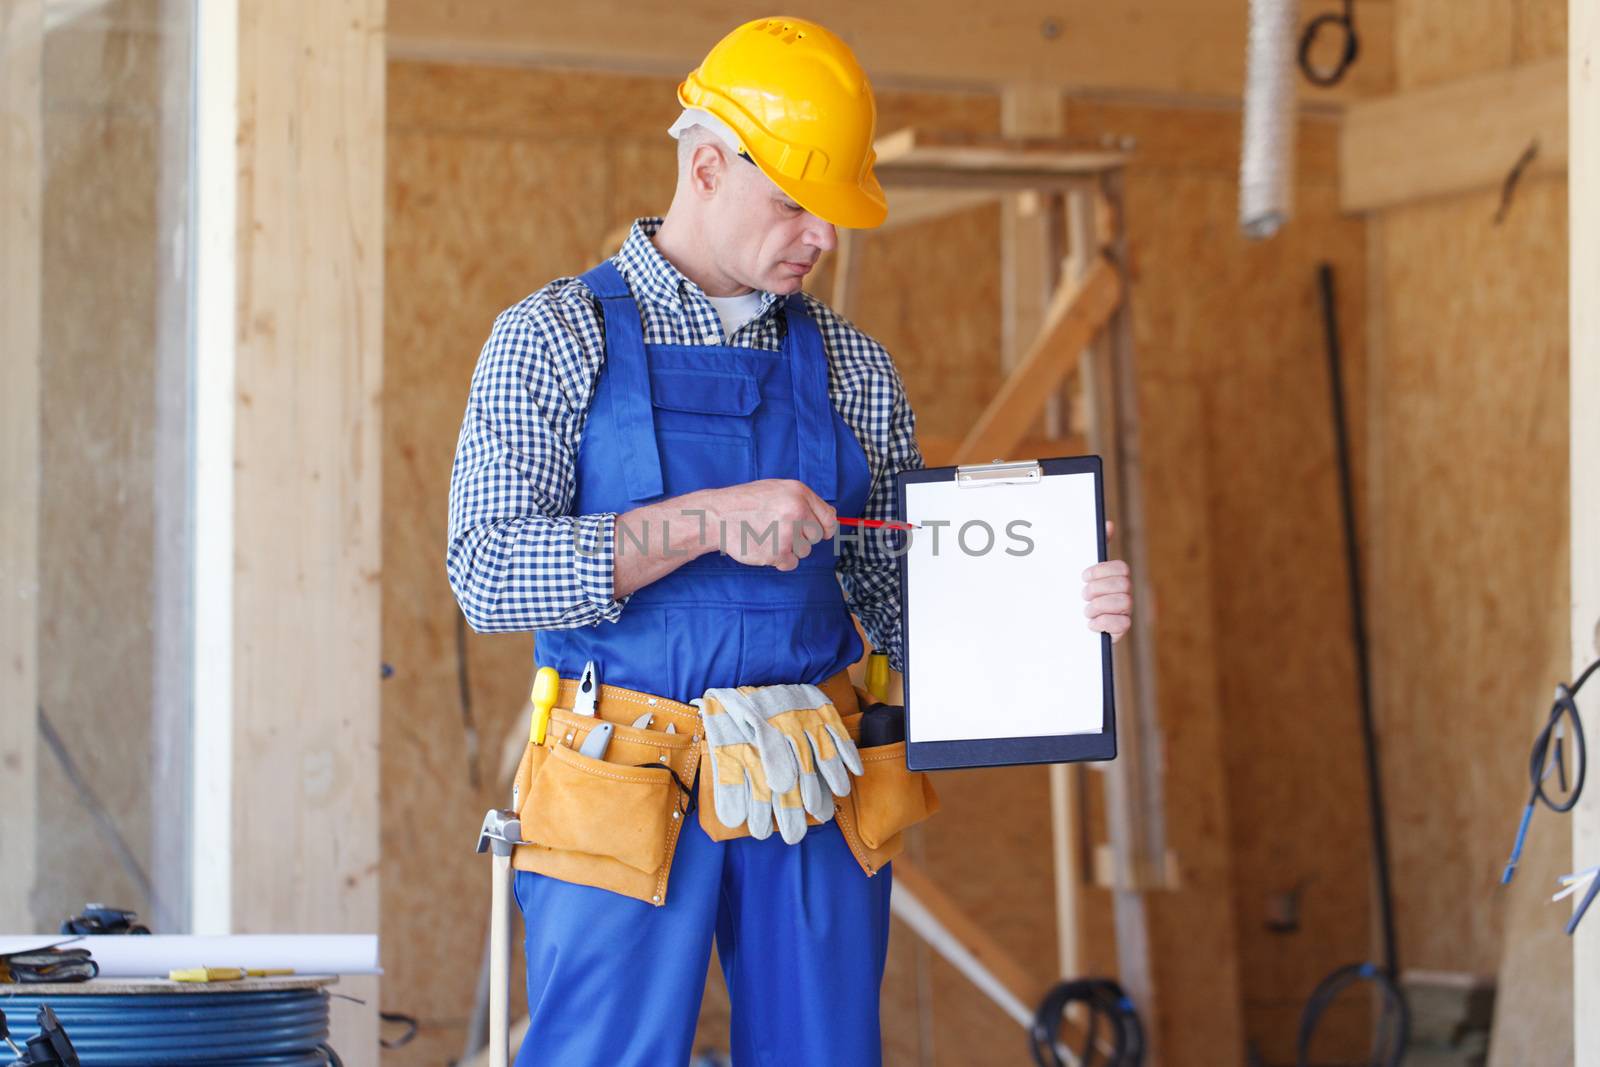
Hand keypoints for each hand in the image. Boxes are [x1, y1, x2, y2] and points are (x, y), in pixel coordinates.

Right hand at [704, 480, 836, 571]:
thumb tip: (830, 519)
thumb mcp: (777, 489)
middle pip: (816, 537)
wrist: (717, 516)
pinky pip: (791, 564)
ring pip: (805, 551)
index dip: (824, 528)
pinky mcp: (777, 552)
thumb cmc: (746, 503)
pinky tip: (764, 547)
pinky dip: (780, 560)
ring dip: (790, 549)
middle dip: (802, 538)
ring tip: (768, 537)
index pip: (829, 518)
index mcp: (799, 493)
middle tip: (779, 531)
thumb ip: (803, 501)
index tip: (817, 532)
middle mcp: (796, 510)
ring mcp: (787, 532)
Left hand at [1083, 519, 1132, 642]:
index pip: (1121, 568)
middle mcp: (1123, 594)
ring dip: (1099, 606)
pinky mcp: (1120, 631)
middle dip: (1098, 588)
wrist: (1067, 628)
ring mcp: (1124, 613)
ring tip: (1086, 611)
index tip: (1083, 576)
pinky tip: (1091, 624)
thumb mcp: (1083, 573)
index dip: (1102, 570)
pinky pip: (1123, 624)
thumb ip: (1095, 550)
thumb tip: (1108, 524)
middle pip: (1124, 584)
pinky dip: (1103, 623)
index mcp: (1115, 579)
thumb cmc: (1077, 596)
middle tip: (1083, 595)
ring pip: (1124, 602)